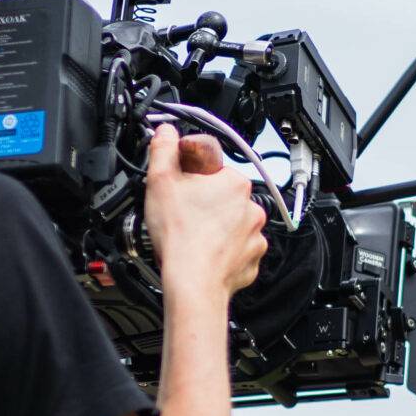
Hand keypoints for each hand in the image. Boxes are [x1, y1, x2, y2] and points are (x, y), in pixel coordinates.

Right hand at [143, 126, 267, 296]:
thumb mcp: (160, 182)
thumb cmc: (180, 236)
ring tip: (193, 236)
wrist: (193, 283)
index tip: (183, 188)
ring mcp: (254, 235)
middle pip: (224, 197)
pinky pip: (237, 249)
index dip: (194, 177)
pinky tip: (204, 253)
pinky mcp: (252, 259)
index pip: (214, 168)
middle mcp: (252, 207)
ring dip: (216, 227)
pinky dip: (223, 251)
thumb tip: (167, 133)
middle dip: (206, 203)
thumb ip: (164, 149)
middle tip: (183, 214)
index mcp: (234, 182)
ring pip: (232, 223)